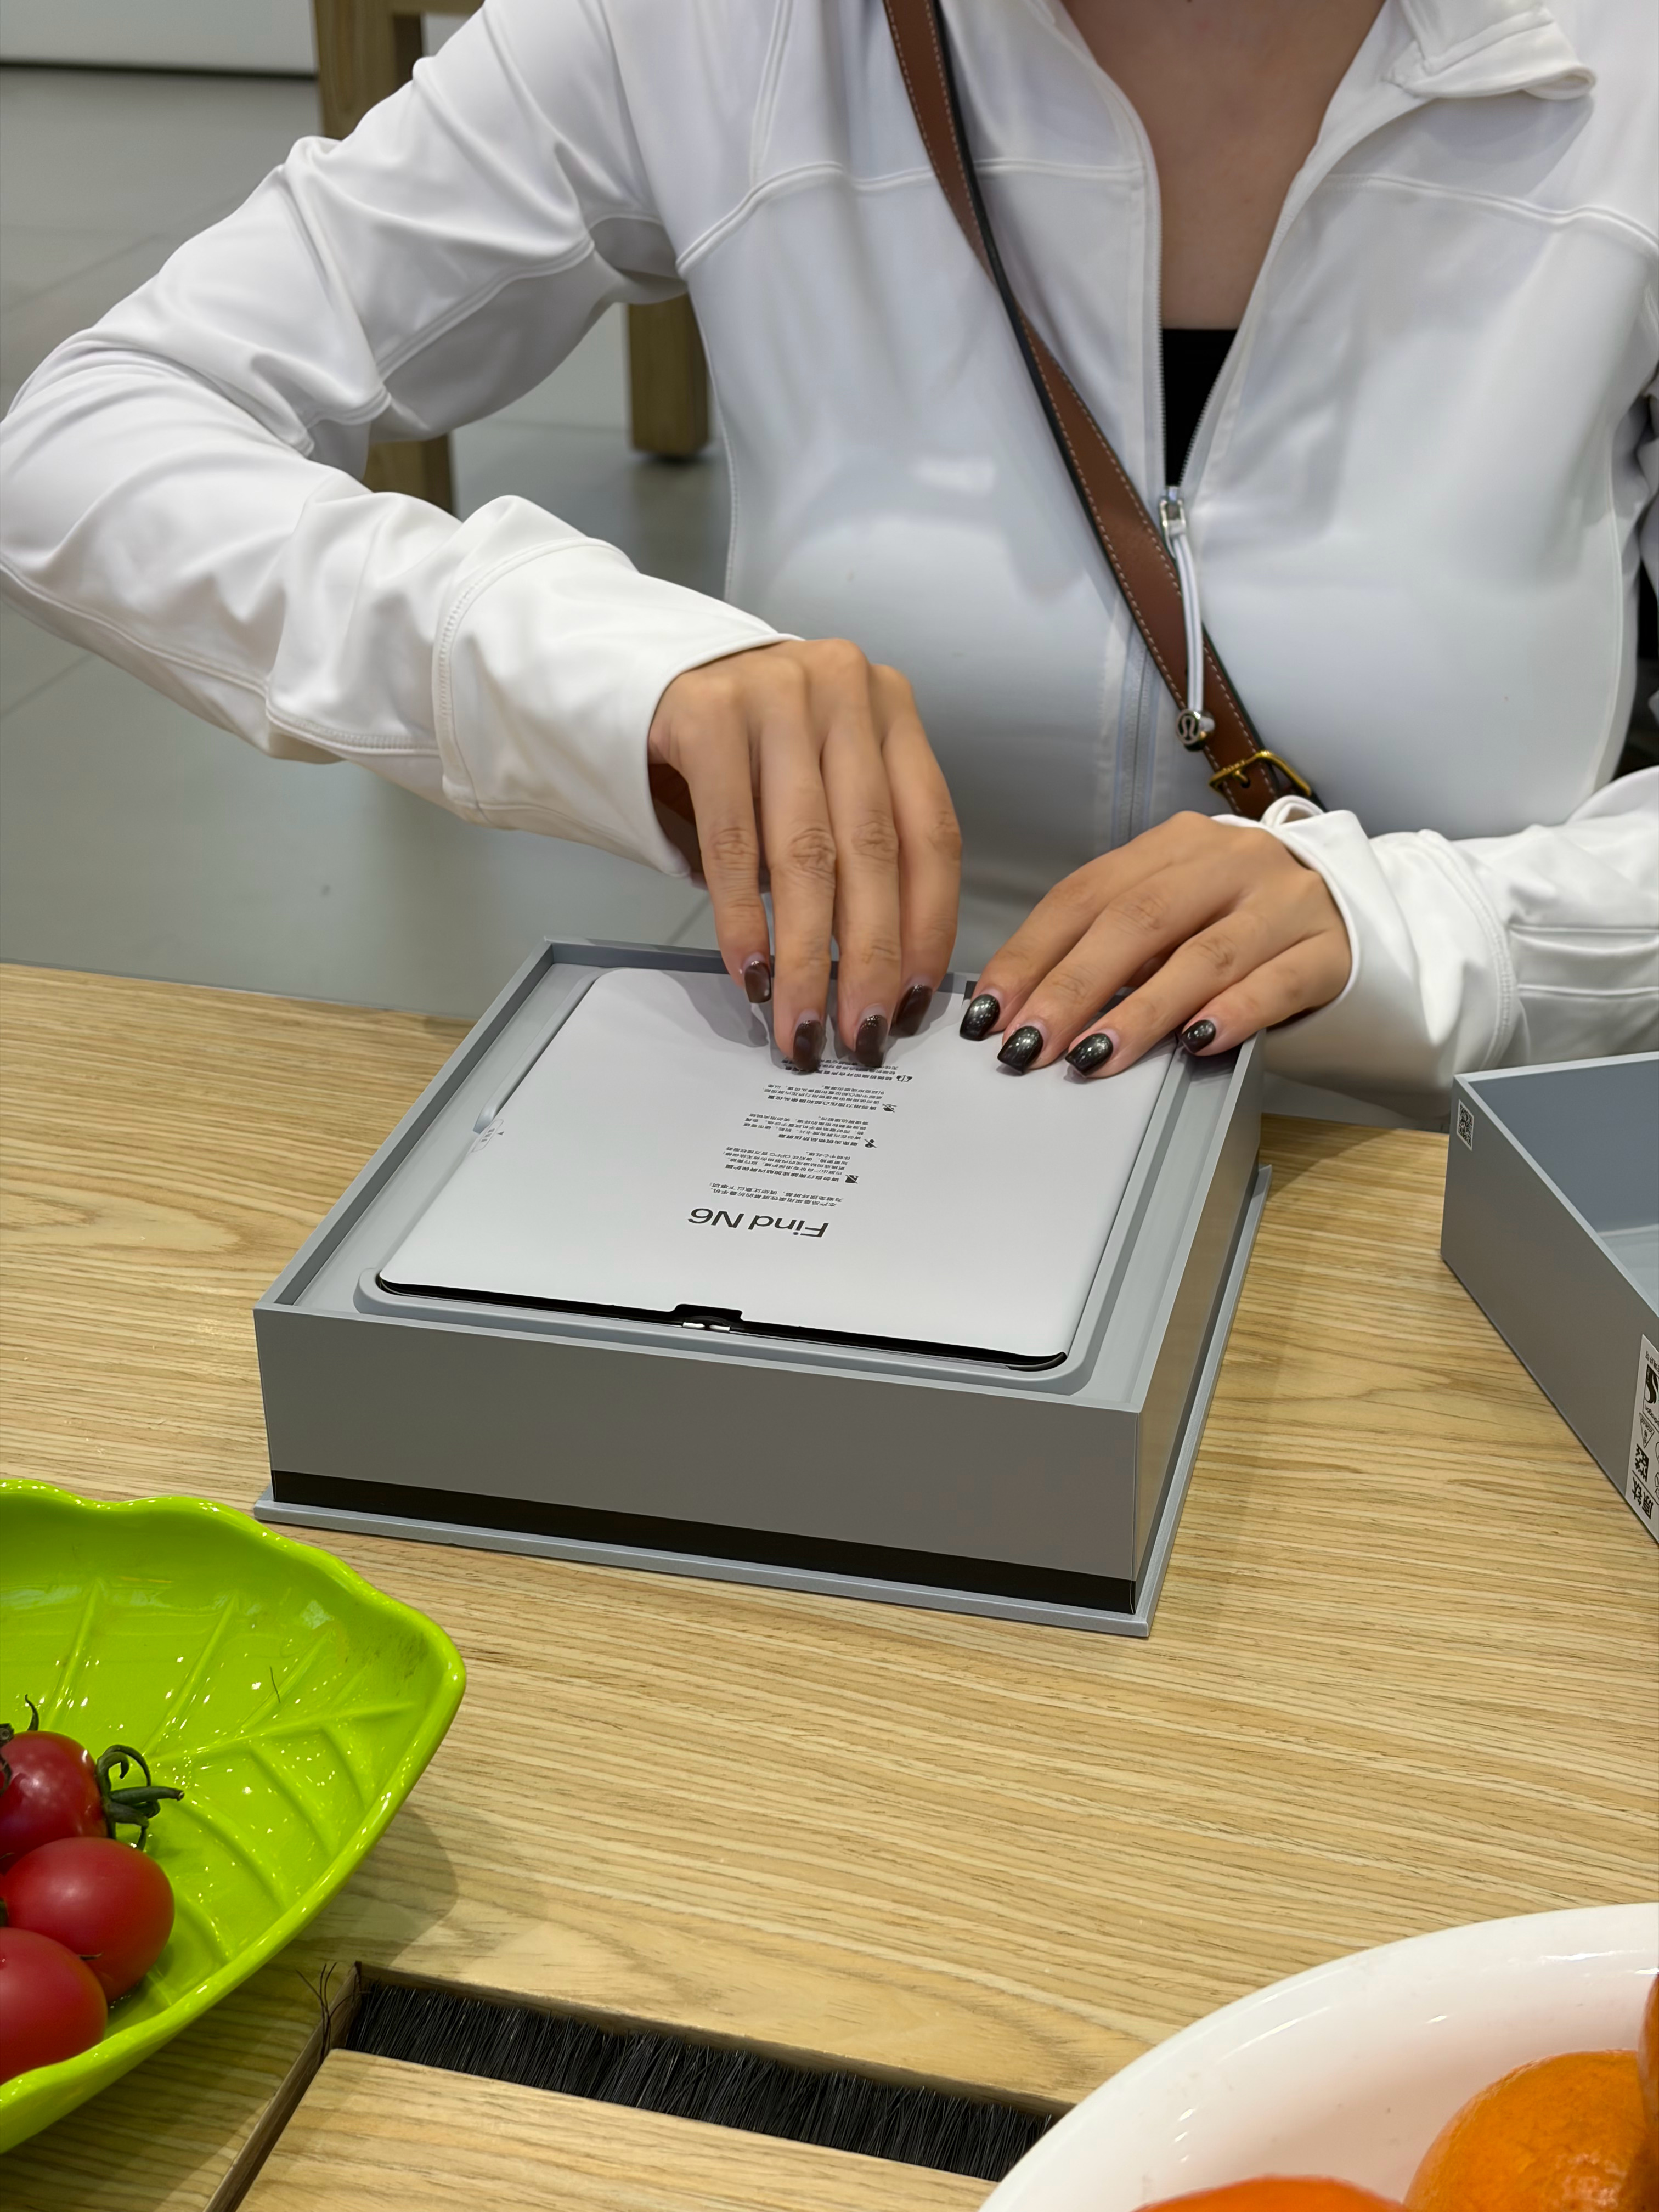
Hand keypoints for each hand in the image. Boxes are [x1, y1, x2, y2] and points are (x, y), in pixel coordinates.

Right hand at [648, 640, 960, 1070]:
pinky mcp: (707, 714)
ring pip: (805, 852)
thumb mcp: (821, 777)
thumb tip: (887, 971)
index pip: (931, 832)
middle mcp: (843, 689)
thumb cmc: (748, 745)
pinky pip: (732, 841)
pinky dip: (744, 918)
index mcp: (889, 709)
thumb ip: (860, 845)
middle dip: (870, 957)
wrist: (645, 676)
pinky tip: (752, 972)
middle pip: (871, 849)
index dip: (928, 926)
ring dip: (807, 954)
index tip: (914, 1000)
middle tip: (861, 1033)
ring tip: (803, 1021)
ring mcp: (776, 693)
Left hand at [959, 812, 1349, 1075]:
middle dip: (1072, 988)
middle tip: (1029, 1045)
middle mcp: (1228, 861)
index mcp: (1174, 845)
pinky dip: (1232, 1014)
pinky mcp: (1329, 950)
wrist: (1353, 910)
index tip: (991, 1010)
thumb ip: (1111, 944)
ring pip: (1202, 955)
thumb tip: (1025, 1006)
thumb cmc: (1240, 919)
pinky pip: (1275, 984)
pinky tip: (1196, 1044)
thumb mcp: (1172, 913)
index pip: (1085, 895)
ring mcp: (1284, 903)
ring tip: (1094, 1056)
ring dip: (1140, 1012)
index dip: (1032, 955)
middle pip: (1136, 921)